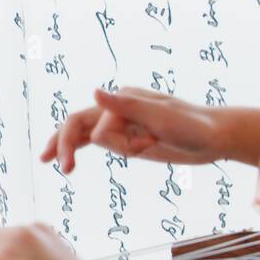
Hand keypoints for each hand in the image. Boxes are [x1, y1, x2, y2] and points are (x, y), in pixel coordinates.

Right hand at [39, 87, 259, 172]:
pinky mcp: (125, 137)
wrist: (214, 137)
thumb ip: (127, 107)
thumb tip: (95, 93)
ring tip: (44, 160)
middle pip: (77, 122)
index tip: (145, 147)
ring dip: (63, 146)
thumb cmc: (193, 127)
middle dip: (64, 143)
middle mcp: (117, 108)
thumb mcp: (162, 117)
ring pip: (80, 132)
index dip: (115, 142)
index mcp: (124, 99)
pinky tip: (65, 160)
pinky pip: (93, 141)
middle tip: (61, 166)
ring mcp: (119, 123)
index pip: (99, 124)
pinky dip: (76, 148)